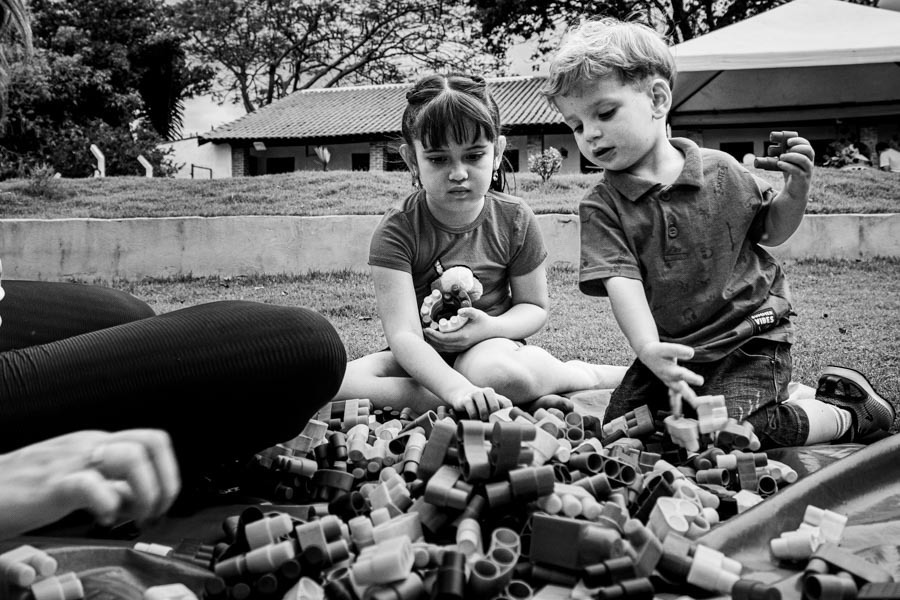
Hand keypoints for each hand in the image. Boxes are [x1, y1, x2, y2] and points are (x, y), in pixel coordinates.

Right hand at [0, 429, 179, 538]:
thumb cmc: (26, 487)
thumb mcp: (78, 478)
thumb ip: (110, 484)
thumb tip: (138, 498)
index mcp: (98, 443)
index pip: (153, 441)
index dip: (169, 472)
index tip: (162, 501)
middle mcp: (91, 445)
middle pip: (153, 443)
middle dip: (165, 481)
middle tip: (153, 510)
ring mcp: (73, 462)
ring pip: (132, 458)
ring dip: (144, 492)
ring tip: (130, 515)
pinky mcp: (53, 485)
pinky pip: (92, 486)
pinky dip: (108, 505)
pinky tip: (101, 519)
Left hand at [423, 307, 491, 353]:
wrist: (493, 331)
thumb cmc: (484, 321)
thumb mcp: (477, 314)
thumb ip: (468, 311)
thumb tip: (459, 311)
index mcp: (463, 336)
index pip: (444, 338)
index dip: (433, 334)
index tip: (426, 328)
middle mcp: (461, 344)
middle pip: (441, 344)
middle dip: (431, 338)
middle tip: (423, 330)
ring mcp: (461, 347)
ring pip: (443, 348)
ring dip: (434, 343)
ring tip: (427, 335)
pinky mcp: (461, 348)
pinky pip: (447, 349)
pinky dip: (439, 345)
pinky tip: (434, 340)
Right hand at [448, 386, 511, 419]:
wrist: (461, 393)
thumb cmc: (479, 404)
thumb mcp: (489, 405)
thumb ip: (497, 413)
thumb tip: (504, 427)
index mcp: (496, 395)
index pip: (506, 403)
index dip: (507, 414)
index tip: (505, 423)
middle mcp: (487, 392)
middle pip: (494, 405)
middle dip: (494, 416)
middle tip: (491, 422)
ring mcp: (476, 394)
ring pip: (482, 405)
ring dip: (483, 415)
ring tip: (483, 420)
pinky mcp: (465, 398)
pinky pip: (470, 407)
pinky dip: (473, 415)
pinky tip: (473, 419)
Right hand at [637, 342, 703, 412]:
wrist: (647, 355)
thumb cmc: (658, 351)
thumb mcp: (666, 348)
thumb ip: (679, 350)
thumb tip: (691, 353)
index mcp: (669, 370)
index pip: (681, 374)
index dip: (690, 377)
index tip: (700, 381)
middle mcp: (669, 378)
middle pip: (679, 388)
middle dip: (688, 396)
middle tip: (696, 404)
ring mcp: (668, 382)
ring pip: (674, 395)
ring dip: (678, 405)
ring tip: (679, 416)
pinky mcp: (669, 384)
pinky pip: (673, 396)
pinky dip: (675, 405)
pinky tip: (677, 414)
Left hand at [777, 135, 814, 197]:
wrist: (794, 191)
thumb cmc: (791, 174)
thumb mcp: (788, 163)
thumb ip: (785, 155)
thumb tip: (773, 147)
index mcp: (807, 156)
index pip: (807, 145)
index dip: (799, 141)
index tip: (788, 141)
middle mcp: (809, 162)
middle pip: (809, 151)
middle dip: (797, 147)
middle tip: (786, 150)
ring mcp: (807, 171)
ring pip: (804, 160)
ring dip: (791, 156)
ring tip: (781, 157)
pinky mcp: (802, 179)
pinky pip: (797, 170)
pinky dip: (787, 166)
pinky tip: (779, 164)